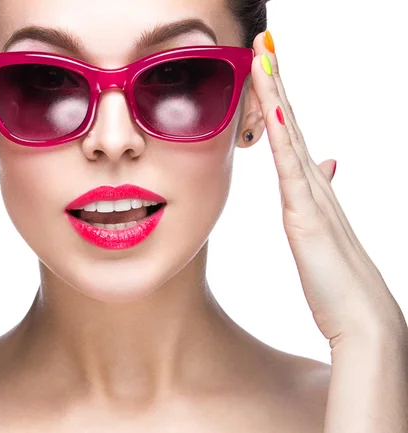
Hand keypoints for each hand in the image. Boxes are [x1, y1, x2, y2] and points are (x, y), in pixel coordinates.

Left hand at [250, 31, 405, 343]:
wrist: (363, 321)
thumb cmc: (339, 283)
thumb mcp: (321, 230)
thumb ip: (318, 195)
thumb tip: (325, 161)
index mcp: (313, 189)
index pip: (291, 133)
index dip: (278, 99)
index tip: (265, 67)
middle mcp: (315, 185)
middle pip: (291, 122)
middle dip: (276, 82)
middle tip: (263, 45)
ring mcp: (313, 198)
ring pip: (290, 135)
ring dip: (276, 95)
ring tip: (263, 57)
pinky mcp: (308, 218)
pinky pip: (291, 170)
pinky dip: (282, 138)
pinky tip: (272, 109)